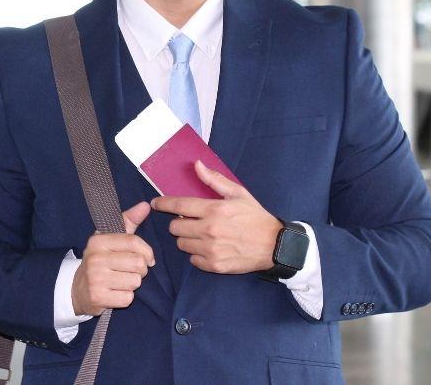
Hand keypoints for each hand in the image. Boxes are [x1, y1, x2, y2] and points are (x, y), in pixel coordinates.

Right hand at [71, 202, 155, 316]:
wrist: (77, 289)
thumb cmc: (100, 261)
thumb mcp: (110, 239)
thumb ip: (128, 221)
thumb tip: (145, 205)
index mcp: (98, 241)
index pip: (133, 242)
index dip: (147, 251)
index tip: (148, 259)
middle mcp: (95, 258)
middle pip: (138, 263)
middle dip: (141, 270)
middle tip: (131, 272)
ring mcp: (95, 278)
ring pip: (135, 282)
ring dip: (132, 284)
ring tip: (121, 282)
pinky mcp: (98, 297)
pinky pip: (128, 298)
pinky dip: (125, 298)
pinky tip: (115, 293)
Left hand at [150, 161, 281, 273]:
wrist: (275, 245)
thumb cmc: (255, 217)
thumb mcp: (238, 194)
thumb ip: (214, 180)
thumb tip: (196, 165)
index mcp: (214, 210)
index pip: (178, 206)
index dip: (163, 204)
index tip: (155, 203)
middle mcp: (209, 230)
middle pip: (175, 228)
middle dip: (179, 223)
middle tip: (190, 222)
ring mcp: (211, 250)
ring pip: (181, 244)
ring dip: (187, 239)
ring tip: (201, 235)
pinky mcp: (214, 265)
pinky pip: (192, 260)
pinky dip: (197, 255)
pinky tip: (209, 248)